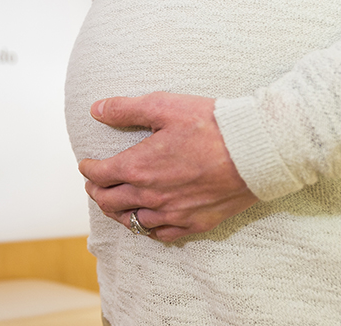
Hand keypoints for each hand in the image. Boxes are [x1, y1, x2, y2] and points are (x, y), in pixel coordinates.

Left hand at [79, 92, 257, 242]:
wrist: (254, 150)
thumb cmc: (211, 124)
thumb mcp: (164, 105)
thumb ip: (126, 109)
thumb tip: (96, 109)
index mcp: (139, 166)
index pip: (99, 175)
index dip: (88, 169)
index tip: (86, 165)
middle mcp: (151, 195)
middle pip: (109, 202)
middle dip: (96, 192)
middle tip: (94, 185)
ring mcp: (173, 213)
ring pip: (132, 222)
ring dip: (117, 213)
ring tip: (113, 205)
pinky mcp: (195, 223)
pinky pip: (161, 234)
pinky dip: (147, 228)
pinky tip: (146, 222)